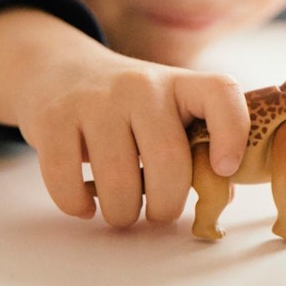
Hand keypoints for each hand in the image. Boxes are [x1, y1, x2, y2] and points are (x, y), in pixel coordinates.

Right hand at [0, 8, 250, 226]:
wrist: (61, 70)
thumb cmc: (130, 109)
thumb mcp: (169, 113)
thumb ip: (198, 149)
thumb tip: (221, 198)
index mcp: (180, 83)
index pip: (221, 93)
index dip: (232, 134)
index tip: (224, 169)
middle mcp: (141, 85)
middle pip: (168, 161)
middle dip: (167, 206)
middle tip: (159, 212)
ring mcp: (94, 99)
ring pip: (119, 182)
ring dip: (123, 214)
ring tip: (123, 211)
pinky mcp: (53, 118)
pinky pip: (67, 183)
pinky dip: (79, 206)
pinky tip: (85, 204)